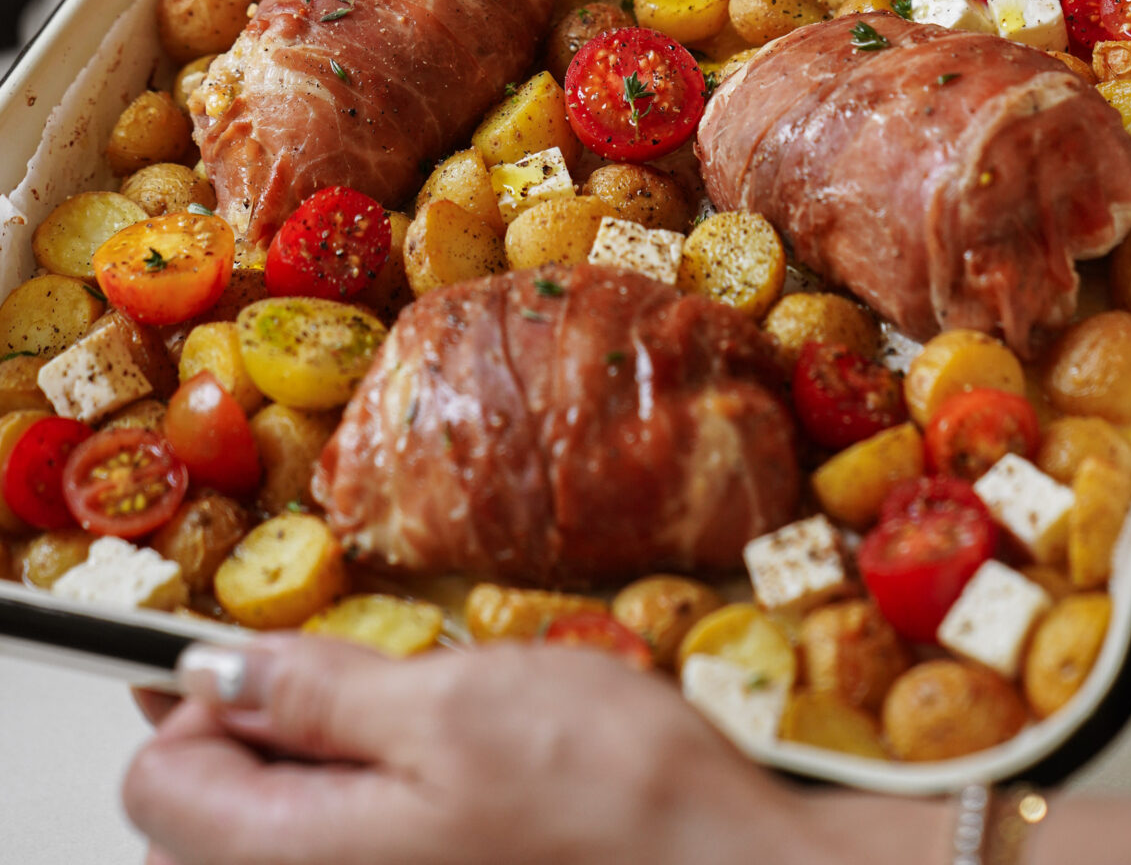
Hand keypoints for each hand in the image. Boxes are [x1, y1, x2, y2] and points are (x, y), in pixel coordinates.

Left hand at [124, 636, 951, 864]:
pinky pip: (353, 848)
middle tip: (350, 673)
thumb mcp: (455, 703)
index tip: (261, 652)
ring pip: (284, 831)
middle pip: (208, 817)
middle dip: (260, 727)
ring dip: (323, 758)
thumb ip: (320, 691)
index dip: (198, 697)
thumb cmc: (606, 797)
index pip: (158, 782)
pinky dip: (371, 796)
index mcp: (297, 860)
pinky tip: (443, 764)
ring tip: (413, 714)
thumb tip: (214, 668)